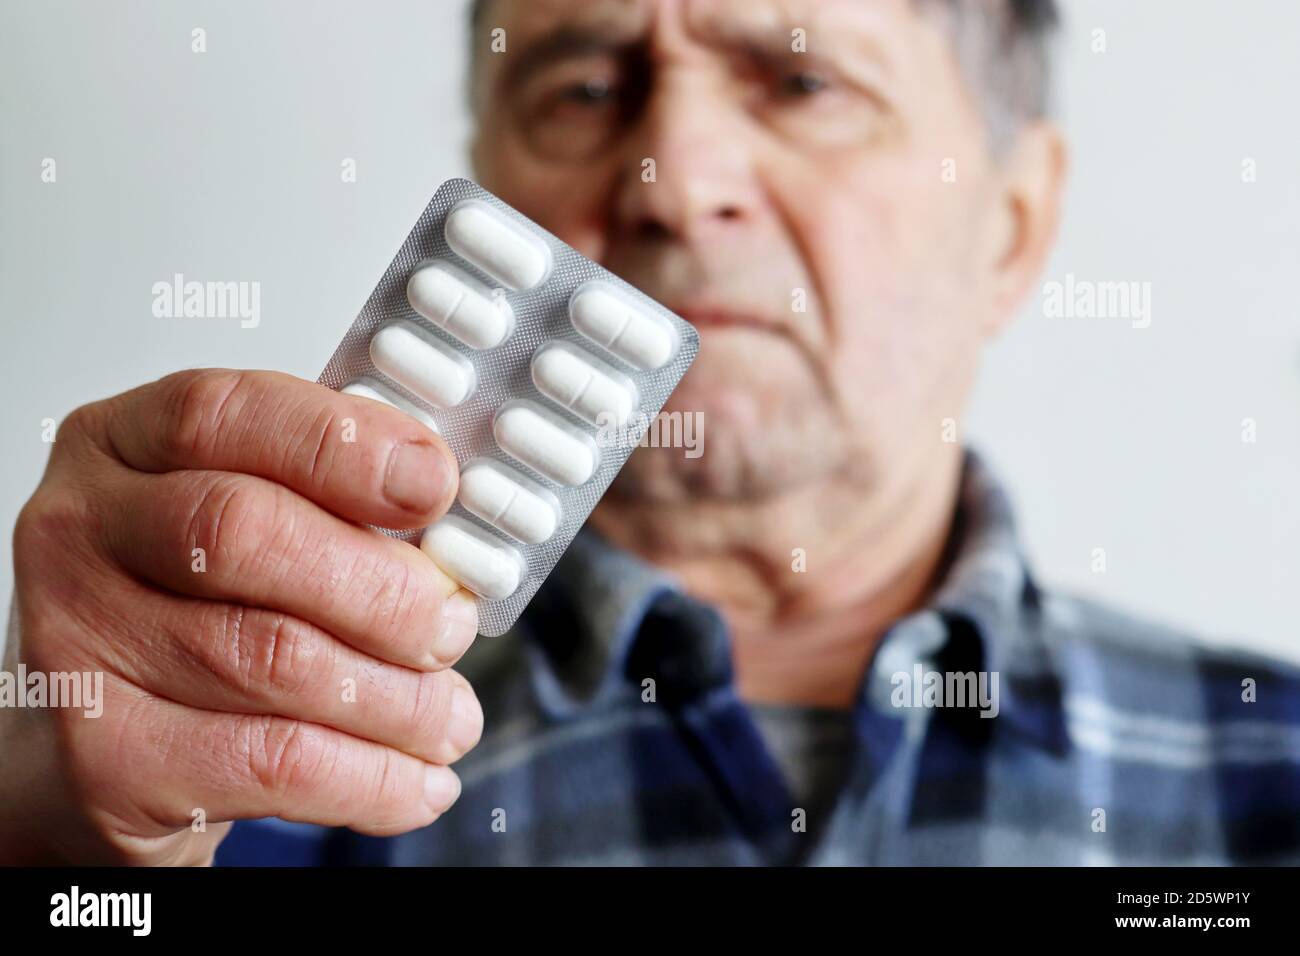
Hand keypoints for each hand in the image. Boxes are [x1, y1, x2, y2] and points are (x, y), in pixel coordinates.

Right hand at [1, 369, 480, 863]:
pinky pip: (273, 762)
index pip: (228, 414)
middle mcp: (80, 531)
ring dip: (400, 697)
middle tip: (454, 625)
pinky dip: (374, 776)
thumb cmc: (201, 610)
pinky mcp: (105, 759)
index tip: (435, 486)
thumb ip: (338, 507)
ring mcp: (77, 642)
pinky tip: (420, 778)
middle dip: (385, 588)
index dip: (345, 446)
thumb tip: (455, 543)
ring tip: (452, 716)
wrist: (111, 744)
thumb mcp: (259, 524)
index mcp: (125, 444)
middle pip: (248, 533)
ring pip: (275, 659)